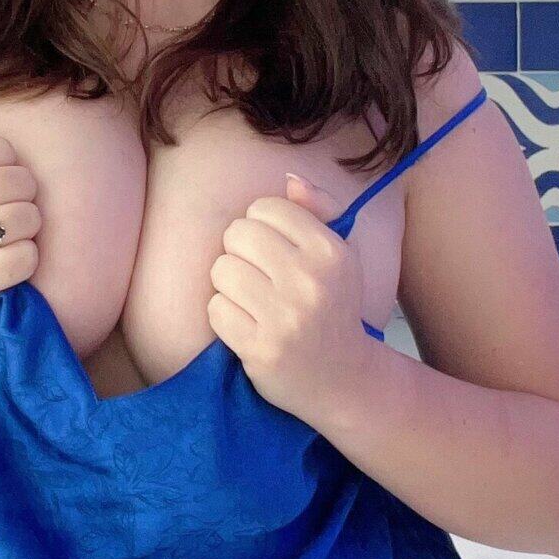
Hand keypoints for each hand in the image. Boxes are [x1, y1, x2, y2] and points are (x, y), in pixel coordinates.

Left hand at [206, 172, 372, 422]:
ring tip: (252, 299)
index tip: (273, 248)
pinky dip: (224, 315)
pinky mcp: (261, 349)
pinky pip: (215, 309)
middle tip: (258, 275)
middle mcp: (310, 281)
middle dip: (240, 251)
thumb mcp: (341, 255)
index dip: (260, 225)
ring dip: (229, 284)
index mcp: (330, 251)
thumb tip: (289, 180)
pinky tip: (246, 324)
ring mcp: (285, 318)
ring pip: (221, 270)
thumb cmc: (334, 306)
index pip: (265, 208)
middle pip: (237, 234)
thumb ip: (319, 210)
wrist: (343, 378)